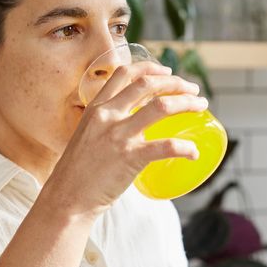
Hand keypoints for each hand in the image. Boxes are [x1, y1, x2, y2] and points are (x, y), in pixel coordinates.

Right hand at [48, 60, 207, 219]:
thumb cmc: (77, 173)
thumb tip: (134, 125)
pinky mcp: (129, 158)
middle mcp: (107, 116)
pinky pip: (166, 146)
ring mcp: (118, 136)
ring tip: (200, 107)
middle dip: (175, 82)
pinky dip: (185, 147)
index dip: (149, 67)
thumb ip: (106, 126)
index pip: (124, 74)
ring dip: (186, 103)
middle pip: (147, 84)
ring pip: (161, 107)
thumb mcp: (87, 136)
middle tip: (192, 90)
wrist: (66, 198)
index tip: (166, 71)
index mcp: (96, 108)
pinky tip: (194, 152)